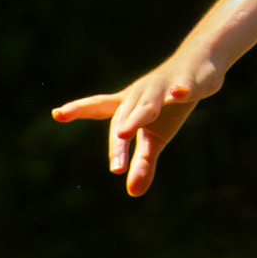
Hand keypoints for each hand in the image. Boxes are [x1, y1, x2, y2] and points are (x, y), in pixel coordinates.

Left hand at [51, 55, 222, 196]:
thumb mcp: (155, 137)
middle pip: (123, 116)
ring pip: (147, 104)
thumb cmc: (169, 105)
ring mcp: (162, 87)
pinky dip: (180, 90)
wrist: (199, 65)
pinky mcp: (186, 82)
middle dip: (118, 140)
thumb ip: (142, 163)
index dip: (78, 109)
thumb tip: (133, 192)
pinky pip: (182, 87)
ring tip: (124, 132)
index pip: (99, 107)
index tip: (57, 113)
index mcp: (128, 105)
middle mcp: (140, 94)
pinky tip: (179, 94)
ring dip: (137, 117)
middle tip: (115, 167)